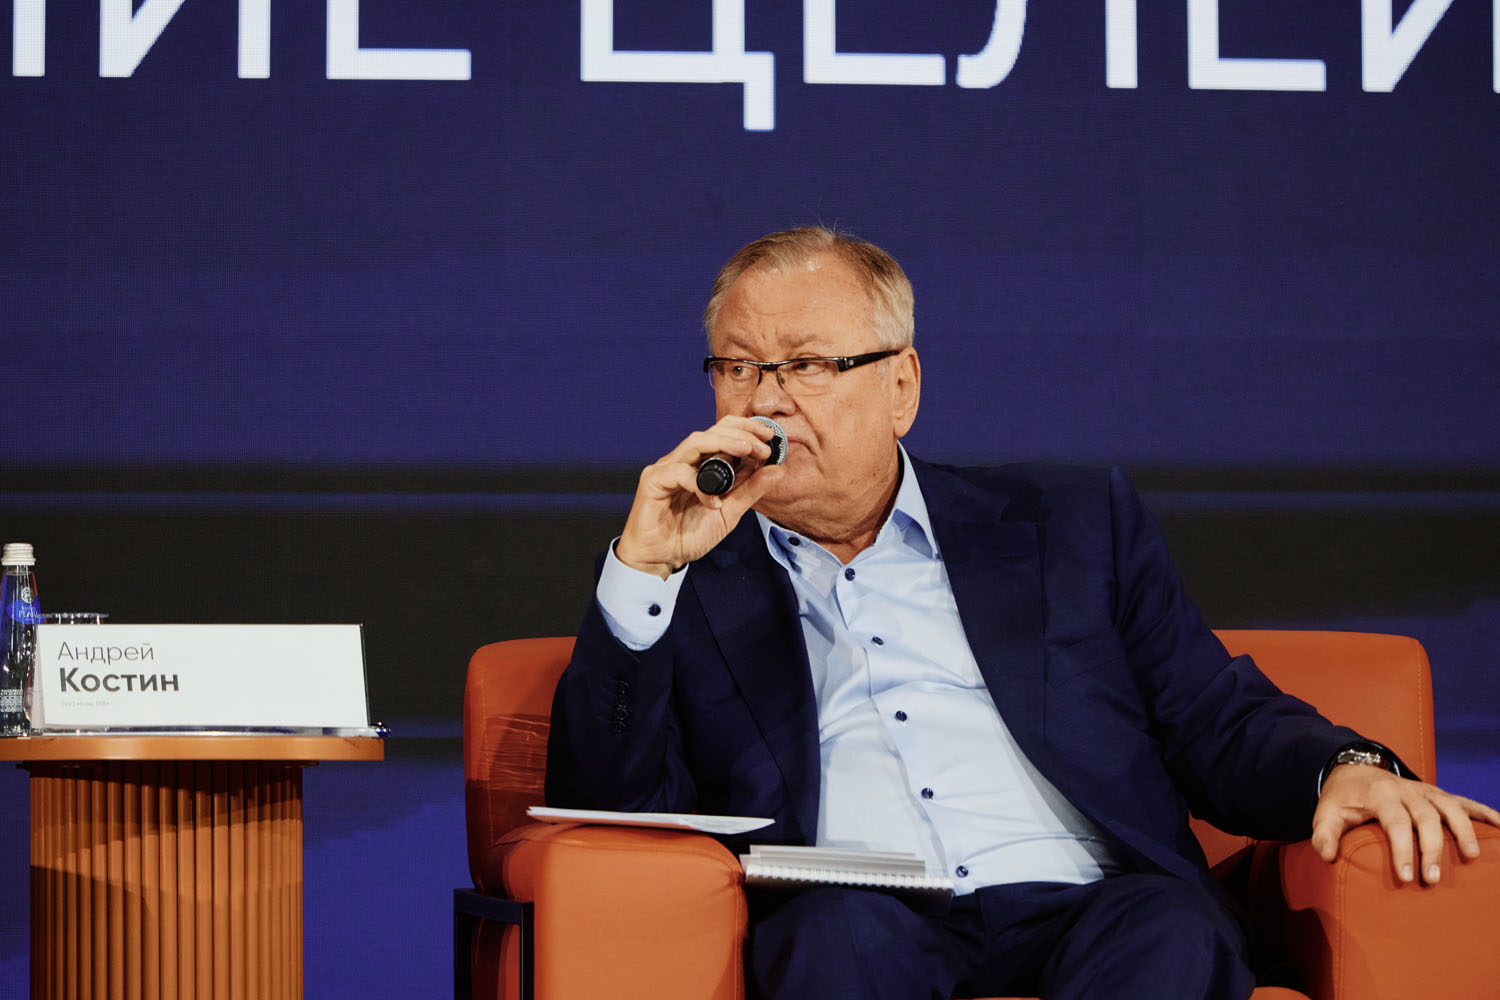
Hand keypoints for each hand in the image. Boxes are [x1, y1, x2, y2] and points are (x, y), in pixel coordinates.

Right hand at [614, 416, 786, 578]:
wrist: (661, 558)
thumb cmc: (689, 534)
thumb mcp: (730, 512)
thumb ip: (750, 491)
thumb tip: (777, 470)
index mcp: (701, 464)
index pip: (723, 433)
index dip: (746, 430)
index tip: (770, 437)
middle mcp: (685, 461)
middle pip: (711, 432)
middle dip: (740, 433)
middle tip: (763, 444)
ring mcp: (668, 468)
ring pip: (696, 442)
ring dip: (724, 443)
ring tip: (746, 451)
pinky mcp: (654, 481)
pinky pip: (678, 473)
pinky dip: (700, 484)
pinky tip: (714, 502)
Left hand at [1311, 763, 1499, 883]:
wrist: (1353, 769)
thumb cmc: (1342, 798)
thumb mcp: (1325, 813)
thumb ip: (1324, 833)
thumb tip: (1327, 856)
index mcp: (1380, 794)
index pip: (1395, 822)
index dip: (1403, 849)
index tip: (1407, 878)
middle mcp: (1407, 789)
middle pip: (1426, 818)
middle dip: (1432, 849)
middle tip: (1433, 879)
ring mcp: (1425, 790)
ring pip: (1450, 807)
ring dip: (1464, 831)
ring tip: (1472, 858)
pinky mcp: (1437, 794)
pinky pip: (1464, 801)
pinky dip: (1484, 812)